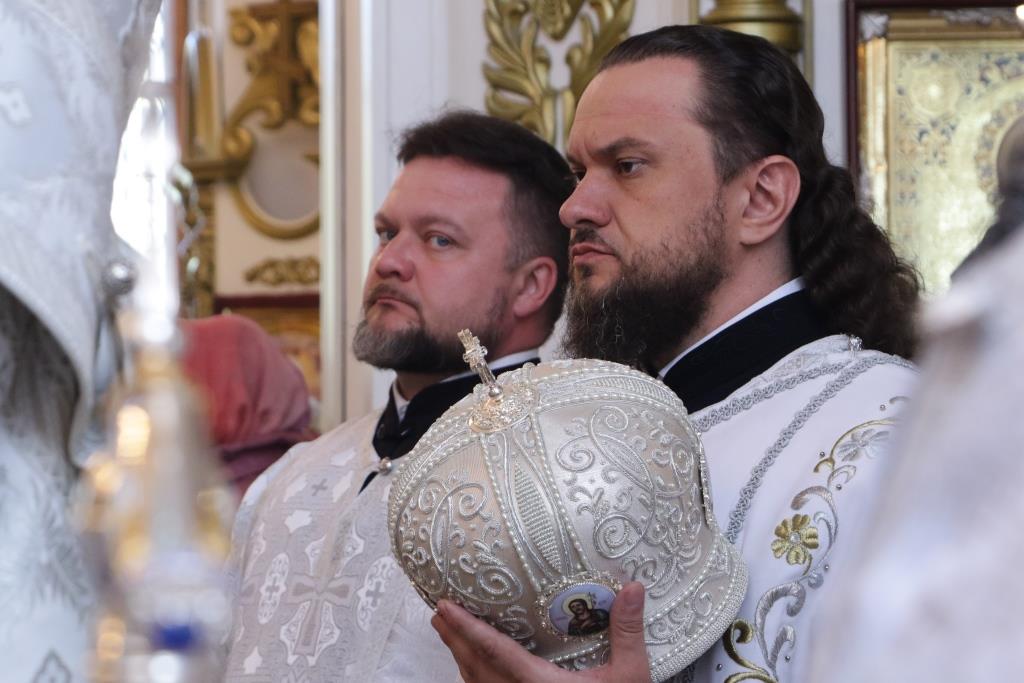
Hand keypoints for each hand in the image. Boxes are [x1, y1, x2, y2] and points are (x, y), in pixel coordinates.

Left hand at [431, 581, 651, 682]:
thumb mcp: (630, 677)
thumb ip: (627, 632)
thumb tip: (633, 587)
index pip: (495, 652)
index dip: (467, 629)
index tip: (445, 607)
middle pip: (475, 668)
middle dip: (454, 639)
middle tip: (438, 612)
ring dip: (460, 658)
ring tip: (450, 634)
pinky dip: (474, 678)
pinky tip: (475, 670)